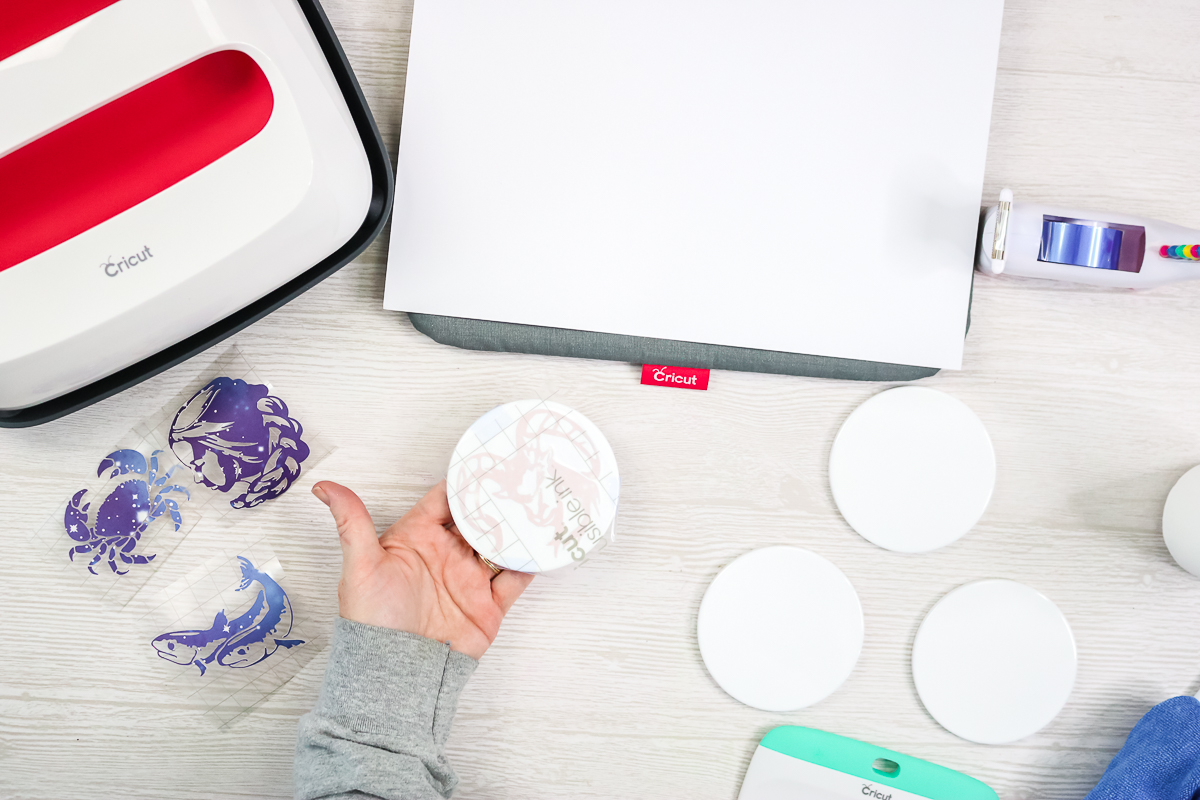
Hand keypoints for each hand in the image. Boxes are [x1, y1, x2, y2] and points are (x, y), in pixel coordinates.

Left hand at [312, 480, 532, 659]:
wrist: (396, 675)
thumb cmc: (372, 621)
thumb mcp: (360, 566)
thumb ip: (351, 523)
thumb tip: (323, 486)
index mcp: (419, 537)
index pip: (446, 500)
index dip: (465, 481)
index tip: (486, 460)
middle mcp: (447, 554)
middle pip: (479, 518)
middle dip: (499, 499)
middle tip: (523, 476)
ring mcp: (470, 579)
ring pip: (501, 544)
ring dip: (518, 527)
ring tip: (539, 506)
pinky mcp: (489, 606)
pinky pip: (515, 579)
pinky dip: (531, 562)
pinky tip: (543, 545)